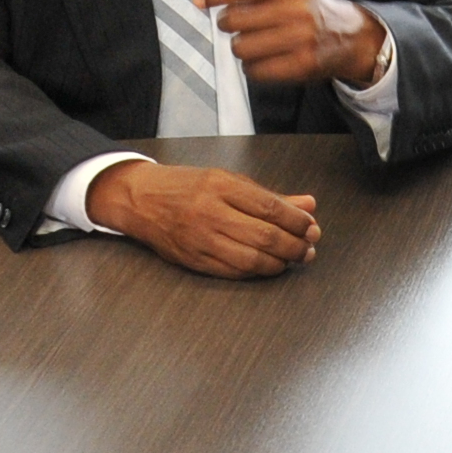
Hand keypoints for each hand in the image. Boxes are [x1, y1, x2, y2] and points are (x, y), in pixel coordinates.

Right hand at [85, 162, 319, 278]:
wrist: (140, 199)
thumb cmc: (186, 186)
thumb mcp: (227, 180)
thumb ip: (269, 196)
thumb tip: (308, 205)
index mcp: (220, 186)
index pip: (271, 207)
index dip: (297, 221)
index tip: (311, 227)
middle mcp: (210, 212)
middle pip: (265, 236)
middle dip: (295, 245)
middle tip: (308, 248)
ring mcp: (201, 239)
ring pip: (252, 258)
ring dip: (280, 262)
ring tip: (293, 259)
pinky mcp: (194, 260)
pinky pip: (234, 272)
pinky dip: (257, 272)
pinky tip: (268, 266)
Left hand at [197, 0, 385, 89]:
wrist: (350, 35)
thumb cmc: (311, 9)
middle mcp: (297, 8)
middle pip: (235, 19)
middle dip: (228, 24)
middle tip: (237, 25)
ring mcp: (301, 38)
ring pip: (241, 47)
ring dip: (241, 47)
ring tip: (256, 43)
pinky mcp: (301, 65)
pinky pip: (254, 70)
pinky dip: (252, 67)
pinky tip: (264, 59)